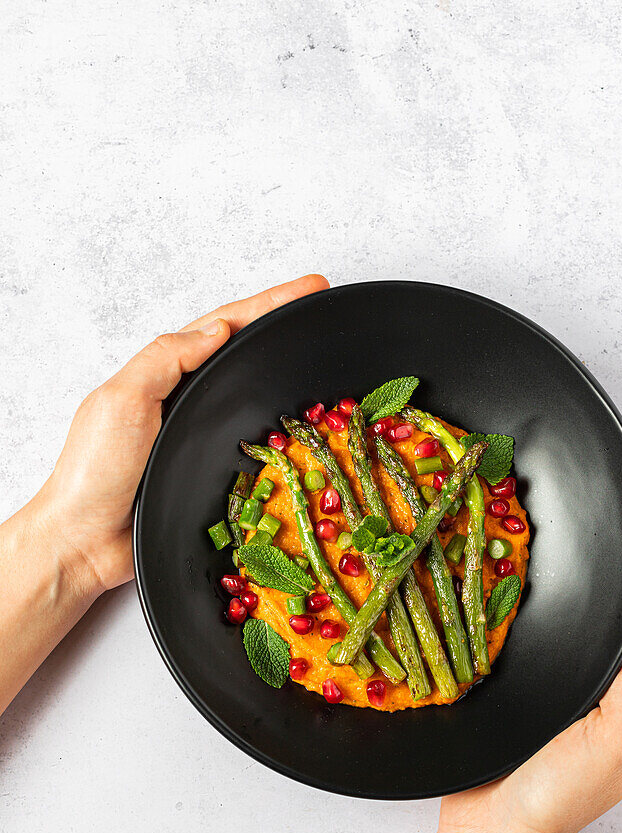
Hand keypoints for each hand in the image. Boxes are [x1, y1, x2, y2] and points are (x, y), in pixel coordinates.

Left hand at [35, 274, 328, 592]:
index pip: (223, 327)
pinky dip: (282, 436)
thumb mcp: (121, 401)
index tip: (308, 287)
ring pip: (251, 398)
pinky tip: (304, 430)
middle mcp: (182, 401)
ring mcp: (197, 437)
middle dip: (282, 328)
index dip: (267, 304)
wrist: (84, 541)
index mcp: (162, 375)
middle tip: (321, 306)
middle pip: (242, 354)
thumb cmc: (93, 473)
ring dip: (285, 377)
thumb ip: (165, 359)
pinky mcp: (210, 475)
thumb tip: (217, 329)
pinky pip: (256, 447)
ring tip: (321, 356)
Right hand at [439, 536, 621, 832]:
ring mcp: (567, 703)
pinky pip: (546, 654)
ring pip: (589, 642)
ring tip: (587, 566)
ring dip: (593, 605)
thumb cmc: (555, 798)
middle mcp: (606, 704)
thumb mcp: (612, 744)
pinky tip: (532, 605)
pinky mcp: (529, 701)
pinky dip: (549, 626)